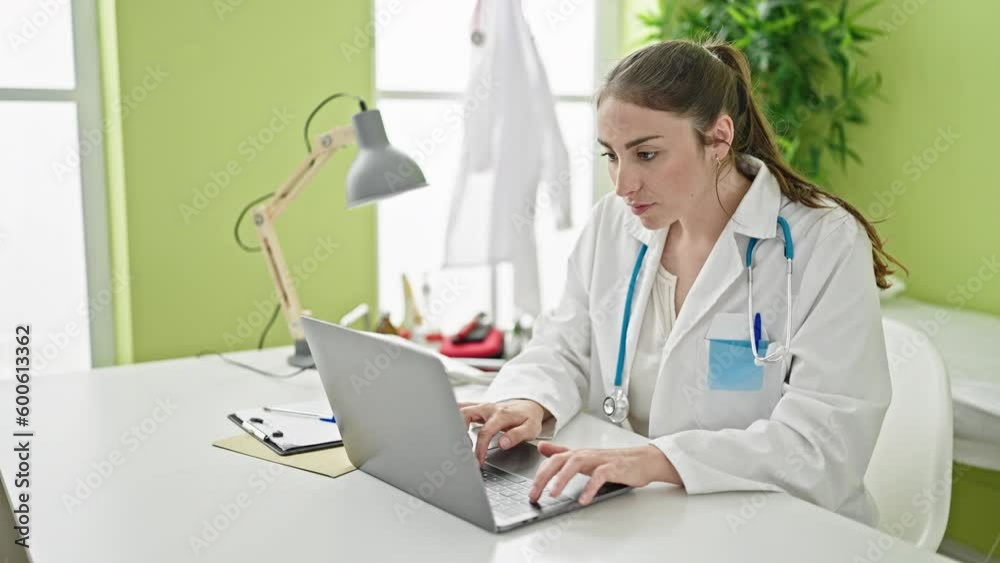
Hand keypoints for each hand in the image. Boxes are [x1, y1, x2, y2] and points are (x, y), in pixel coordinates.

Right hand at [459, 400, 548, 465]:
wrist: (528, 406)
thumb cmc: (529, 418)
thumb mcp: (531, 429)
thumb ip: (517, 436)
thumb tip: (503, 444)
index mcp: (501, 415)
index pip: (485, 432)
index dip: (479, 448)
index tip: (477, 462)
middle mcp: (488, 408)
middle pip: (465, 415)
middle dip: (459, 433)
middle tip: (461, 451)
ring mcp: (481, 407)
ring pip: (460, 409)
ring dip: (454, 424)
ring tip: (456, 442)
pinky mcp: (477, 408)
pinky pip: (461, 408)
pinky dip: (453, 416)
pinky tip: (450, 428)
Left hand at [529, 442, 681, 504]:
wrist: (643, 460)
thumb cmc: (615, 461)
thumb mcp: (586, 457)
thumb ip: (563, 453)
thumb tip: (542, 448)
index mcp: (578, 454)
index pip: (553, 460)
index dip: (539, 474)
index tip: (530, 491)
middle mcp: (586, 454)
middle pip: (559, 459)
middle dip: (544, 476)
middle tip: (534, 494)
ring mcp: (600, 460)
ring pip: (576, 463)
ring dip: (562, 478)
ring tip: (553, 494)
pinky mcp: (614, 467)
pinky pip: (600, 475)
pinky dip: (590, 487)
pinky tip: (583, 499)